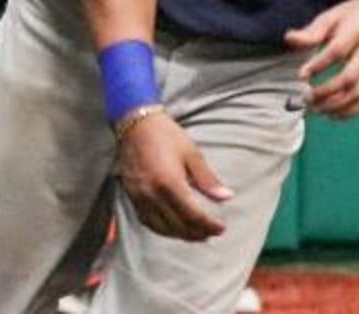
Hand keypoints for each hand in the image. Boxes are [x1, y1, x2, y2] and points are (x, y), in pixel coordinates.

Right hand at [114, 112, 231, 241]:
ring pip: (161, 228)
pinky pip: (147, 221)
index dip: (208, 225)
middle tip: (211, 234)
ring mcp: (139, 197)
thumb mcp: (192, 154)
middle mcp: (152, 193)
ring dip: (180, 235)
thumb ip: (207, 180)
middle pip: (177, 225)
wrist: (136, 124)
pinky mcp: (131, 196)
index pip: (192, 215)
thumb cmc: (166, 136)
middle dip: (197, 233)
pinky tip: (173, 228)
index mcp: (169, 182)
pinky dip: (162, 229)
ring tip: (196, 234)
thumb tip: (226, 197)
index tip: (221, 229)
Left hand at [284, 0, 358, 119]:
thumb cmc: (347, 18)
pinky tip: (332, 114)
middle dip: (326, 91)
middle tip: (306, 97)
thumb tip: (289, 39)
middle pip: (350, 77)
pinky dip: (350, 112)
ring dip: (335, 105)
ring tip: (314, 108)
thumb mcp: (329, 18)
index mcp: (358, 30)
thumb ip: (311, 32)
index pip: (338, 51)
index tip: (301, 76)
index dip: (319, 65)